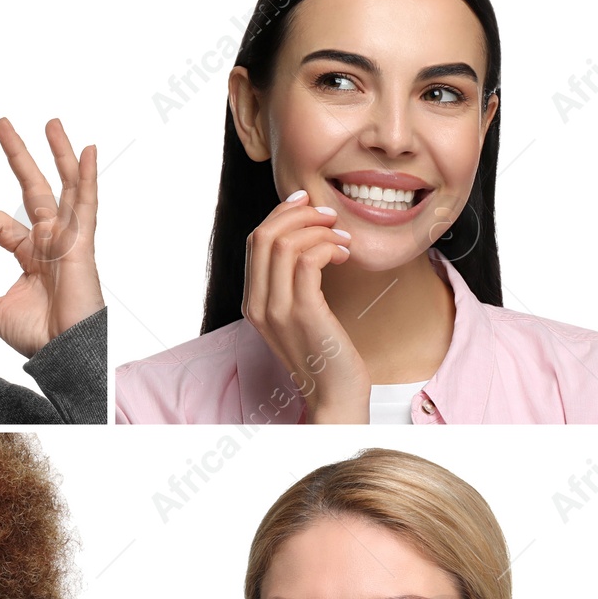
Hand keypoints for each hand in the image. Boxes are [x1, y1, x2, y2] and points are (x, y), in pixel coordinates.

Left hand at [0, 118, 101, 356]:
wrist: (63, 354)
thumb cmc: (36, 336)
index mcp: (29, 253)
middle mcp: (50, 240)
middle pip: (33, 187)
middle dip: (18, 155)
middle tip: (2, 124)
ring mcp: (68, 239)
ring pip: (63, 186)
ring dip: (57, 153)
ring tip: (49, 123)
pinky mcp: (81, 245)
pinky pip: (86, 205)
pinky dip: (87, 178)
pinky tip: (88, 151)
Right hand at [242, 190, 369, 422]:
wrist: (335, 395)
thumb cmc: (325, 353)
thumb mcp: (300, 315)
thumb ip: (293, 283)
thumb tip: (307, 240)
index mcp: (252, 302)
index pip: (255, 240)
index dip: (281, 213)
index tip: (309, 203)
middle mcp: (256, 304)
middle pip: (264, 235)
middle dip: (300, 214)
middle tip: (330, 216)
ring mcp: (277, 310)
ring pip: (285, 243)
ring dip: (319, 230)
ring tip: (343, 239)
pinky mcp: (303, 313)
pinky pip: (309, 260)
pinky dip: (328, 246)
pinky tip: (345, 255)